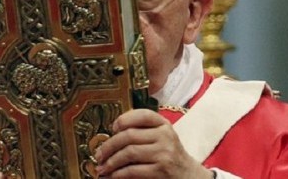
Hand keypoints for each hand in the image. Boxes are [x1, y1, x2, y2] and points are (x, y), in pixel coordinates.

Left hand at [94, 109, 212, 178]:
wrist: (189, 176)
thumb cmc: (168, 155)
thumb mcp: (161, 137)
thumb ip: (142, 131)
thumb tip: (112, 135)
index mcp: (164, 124)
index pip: (142, 115)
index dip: (124, 119)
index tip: (112, 128)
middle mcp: (165, 136)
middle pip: (129, 135)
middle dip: (109, 145)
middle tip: (99, 154)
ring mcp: (164, 153)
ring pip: (129, 152)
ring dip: (111, 161)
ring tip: (103, 167)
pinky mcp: (161, 171)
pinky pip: (133, 170)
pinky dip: (118, 174)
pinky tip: (112, 175)